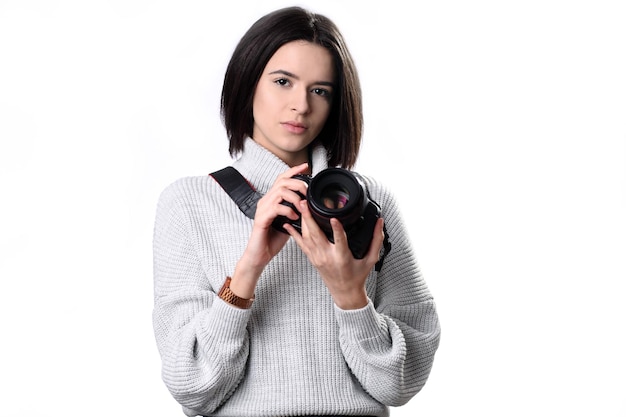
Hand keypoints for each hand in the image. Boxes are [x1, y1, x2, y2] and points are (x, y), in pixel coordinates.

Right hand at [230, 163, 309, 297]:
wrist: (260, 255)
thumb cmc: (273, 239)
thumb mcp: (289, 222)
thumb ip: (296, 211)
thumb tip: (309, 205)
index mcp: (271, 200)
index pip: (281, 179)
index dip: (293, 171)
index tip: (306, 166)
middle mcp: (265, 201)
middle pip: (282, 182)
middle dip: (298, 184)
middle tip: (307, 193)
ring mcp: (262, 209)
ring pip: (280, 192)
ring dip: (295, 198)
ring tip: (302, 207)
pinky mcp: (261, 218)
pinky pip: (276, 207)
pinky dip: (288, 210)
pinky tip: (294, 217)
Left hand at [285, 199, 385, 308]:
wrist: (344, 292)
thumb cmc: (358, 276)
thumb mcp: (371, 259)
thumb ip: (376, 239)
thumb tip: (380, 221)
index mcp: (343, 257)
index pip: (340, 241)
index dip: (337, 229)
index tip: (333, 218)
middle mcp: (328, 256)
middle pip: (316, 235)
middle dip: (309, 218)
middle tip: (305, 203)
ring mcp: (317, 257)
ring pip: (307, 237)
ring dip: (302, 221)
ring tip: (299, 205)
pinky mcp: (312, 258)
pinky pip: (301, 244)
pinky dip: (294, 233)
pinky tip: (288, 223)